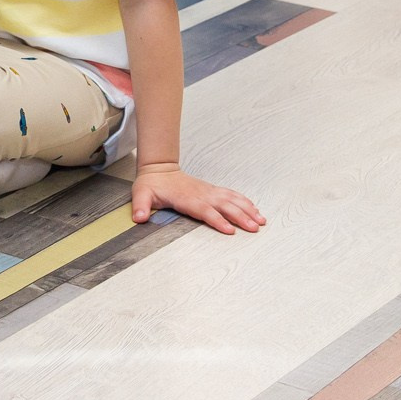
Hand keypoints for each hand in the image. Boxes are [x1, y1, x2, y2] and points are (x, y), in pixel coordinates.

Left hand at [131, 165, 265, 233]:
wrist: (159, 169)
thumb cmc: (152, 184)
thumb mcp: (141, 194)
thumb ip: (140, 206)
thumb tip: (139, 218)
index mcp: (187, 199)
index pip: (205, 211)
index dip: (217, 220)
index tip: (230, 230)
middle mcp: (201, 194)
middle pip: (224, 206)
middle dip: (240, 217)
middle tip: (255, 228)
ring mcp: (208, 192)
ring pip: (232, 200)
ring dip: (247, 210)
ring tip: (261, 221)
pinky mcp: (212, 190)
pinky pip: (231, 195)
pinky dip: (244, 201)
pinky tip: (255, 209)